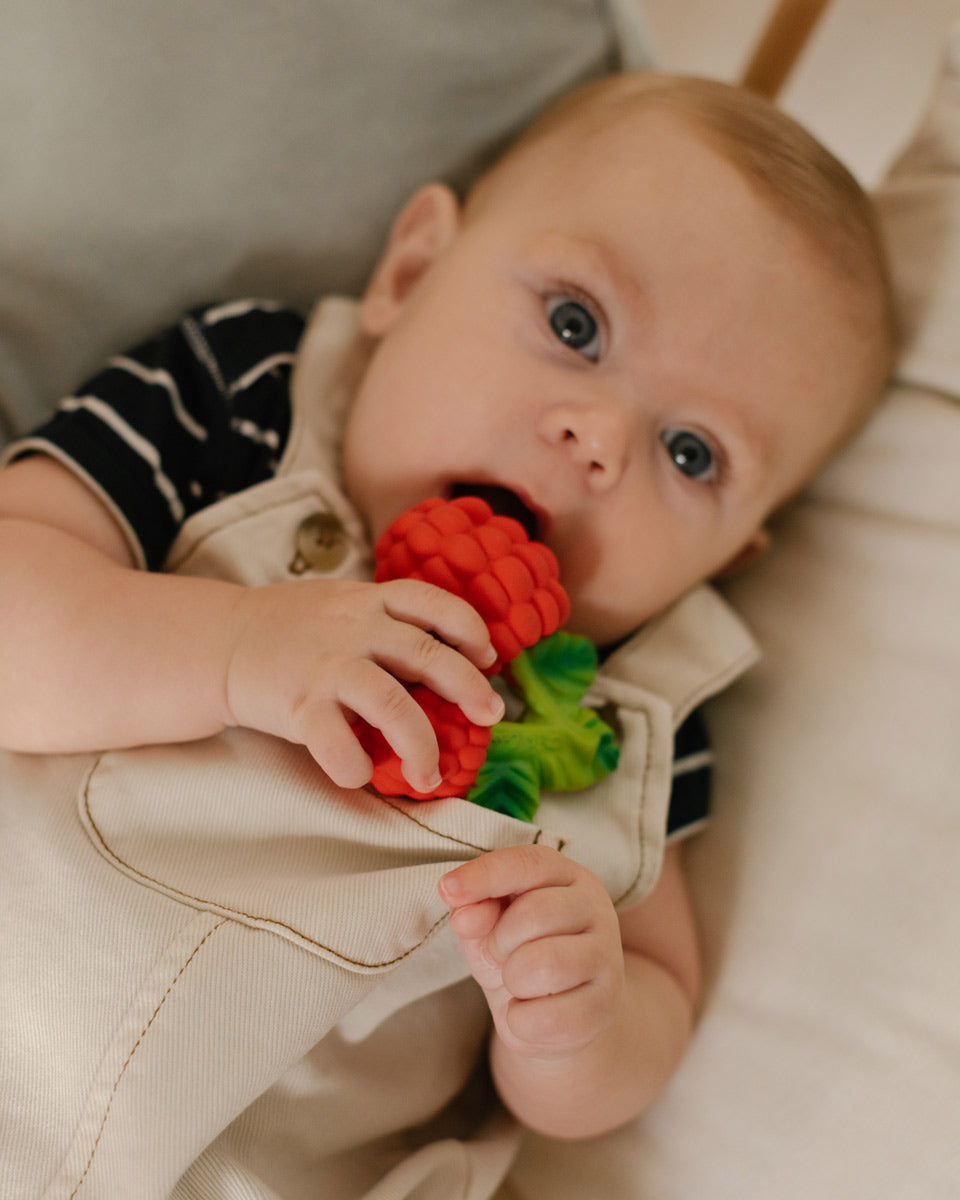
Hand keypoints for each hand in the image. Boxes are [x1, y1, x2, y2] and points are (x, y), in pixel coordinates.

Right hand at [223, 577, 503, 790]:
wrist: (220, 642)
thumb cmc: (289, 628)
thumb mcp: (340, 604)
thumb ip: (384, 619)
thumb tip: (449, 653)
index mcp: (367, 601)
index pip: (431, 602)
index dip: (468, 628)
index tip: (487, 656)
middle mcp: (353, 629)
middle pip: (427, 654)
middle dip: (468, 687)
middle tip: (491, 716)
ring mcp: (326, 666)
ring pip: (393, 704)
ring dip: (422, 744)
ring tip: (432, 774)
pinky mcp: (299, 705)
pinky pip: (337, 744)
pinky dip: (356, 767)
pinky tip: (362, 775)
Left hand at [439, 844, 624, 1058]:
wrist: (556, 1012)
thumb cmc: (519, 954)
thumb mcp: (489, 927)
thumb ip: (476, 912)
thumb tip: (465, 916)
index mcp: (566, 875)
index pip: (528, 864)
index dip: (486, 875)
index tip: (447, 889)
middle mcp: (595, 907)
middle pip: (535, 913)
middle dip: (499, 941)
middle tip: (499, 954)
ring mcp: (607, 956)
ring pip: (547, 964)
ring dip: (513, 980)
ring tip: (517, 982)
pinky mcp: (606, 1005)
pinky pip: (552, 1017)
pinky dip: (523, 1021)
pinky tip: (528, 1012)